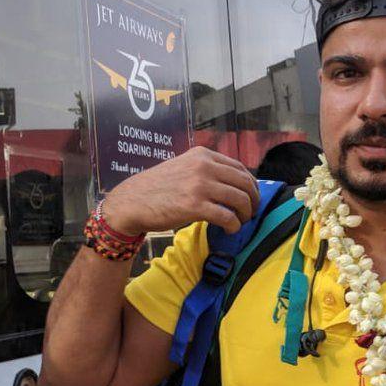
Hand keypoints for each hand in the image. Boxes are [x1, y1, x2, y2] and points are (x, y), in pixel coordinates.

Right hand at [101, 146, 258, 236]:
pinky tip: (230, 230)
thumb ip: (206, 170)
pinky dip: (234, 226)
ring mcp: (200, 185)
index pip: (240, 168)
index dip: (251, 185)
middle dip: (253, 201)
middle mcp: (204, 166)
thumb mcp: (183, 167)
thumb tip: (234, 185)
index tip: (251, 197)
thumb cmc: (158, 188)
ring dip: (245, 215)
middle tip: (251, 213)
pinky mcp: (195, 206)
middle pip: (244, 183)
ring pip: (240, 200)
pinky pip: (227, 217)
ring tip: (240, 223)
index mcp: (203, 155)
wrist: (132, 202)